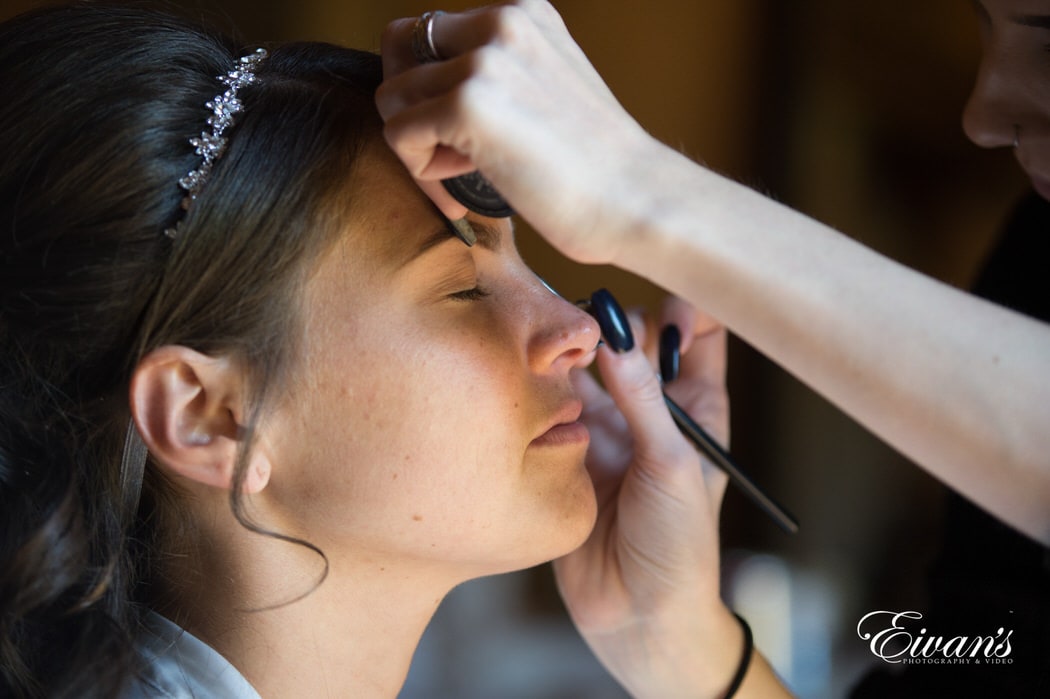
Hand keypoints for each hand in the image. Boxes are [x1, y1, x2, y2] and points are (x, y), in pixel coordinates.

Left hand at [375, 1, 655, 263]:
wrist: (634, 200)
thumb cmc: (594, 166)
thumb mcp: (546, 87)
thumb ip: (495, 73)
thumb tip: (421, 90)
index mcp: (522, 13)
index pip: (428, 33)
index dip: (429, 86)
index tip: (460, 136)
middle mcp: (501, 22)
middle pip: (398, 50)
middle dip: (410, 105)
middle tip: (448, 154)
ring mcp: (483, 61)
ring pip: (392, 97)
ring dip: (417, 144)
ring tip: (463, 174)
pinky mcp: (468, 105)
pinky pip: (398, 134)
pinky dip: (419, 172)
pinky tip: (460, 189)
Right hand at [553, 296, 742, 697]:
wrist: (637, 616)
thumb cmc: (679, 545)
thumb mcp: (673, 466)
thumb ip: (644, 400)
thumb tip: (616, 336)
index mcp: (696, 407)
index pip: (697, 335)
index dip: (685, 307)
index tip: (660, 298)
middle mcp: (651, 410)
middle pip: (632, 342)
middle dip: (611, 325)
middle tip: (588, 320)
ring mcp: (608, 429)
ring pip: (587, 370)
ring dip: (571, 355)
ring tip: (552, 343)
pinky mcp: (569, 450)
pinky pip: (554, 404)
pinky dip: (544, 389)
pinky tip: (532, 379)